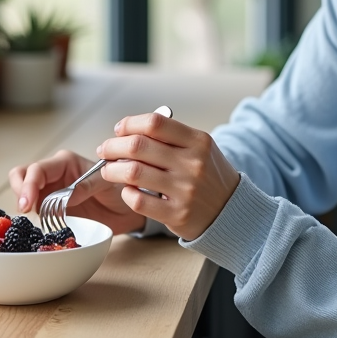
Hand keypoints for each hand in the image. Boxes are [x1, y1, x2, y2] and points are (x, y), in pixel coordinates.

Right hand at [8, 149, 145, 234]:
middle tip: (24, 210)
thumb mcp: (107, 184)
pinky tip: (37, 229)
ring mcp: (48, 192)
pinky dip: (31, 220)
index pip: (38, 169)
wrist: (125, 210)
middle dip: (19, 191)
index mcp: (65, 162)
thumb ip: (87, 185)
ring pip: (23, 193)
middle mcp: (53, 175)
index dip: (28, 185)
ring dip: (22, 206)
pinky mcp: (49, 209)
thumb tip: (65, 196)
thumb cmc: (118, 190)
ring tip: (30, 220)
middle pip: (21, 175)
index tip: (26, 204)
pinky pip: (34, 212)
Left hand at [96, 110, 240, 239]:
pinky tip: (127, 190)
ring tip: (108, 170)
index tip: (119, 130)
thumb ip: (170, 137)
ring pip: (133, 173)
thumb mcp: (200, 148)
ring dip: (112, 170)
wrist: (231, 211)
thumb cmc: (208, 175)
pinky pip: (139, 201)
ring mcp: (185, 190)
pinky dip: (126, 193)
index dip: (129, 124)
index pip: (155, 123)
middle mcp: (192, 164)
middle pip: (138, 146)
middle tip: (105, 150)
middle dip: (113, 146)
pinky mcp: (177, 214)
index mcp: (198, 141)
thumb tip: (128, 131)